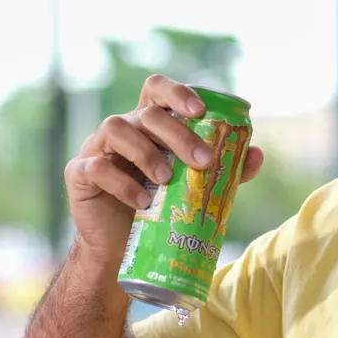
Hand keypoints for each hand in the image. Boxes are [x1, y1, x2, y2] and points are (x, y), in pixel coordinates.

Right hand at [64, 75, 263, 268]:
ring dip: (147, 152)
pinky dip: (122, 182)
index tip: (201, 110)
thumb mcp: (195, 188)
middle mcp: (122, 129)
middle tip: (202, 160)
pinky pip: (97, 167)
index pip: (157, 89)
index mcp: (148, 124)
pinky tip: (142, 201)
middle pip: (146, 113)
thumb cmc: (160, 210)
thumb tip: (258, 155)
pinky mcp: (80, 173)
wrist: (122, 248)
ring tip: (167, 180)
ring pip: (117, 128)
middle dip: (178, 133)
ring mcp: (97, 148)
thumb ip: (226, 170)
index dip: (177, 92)